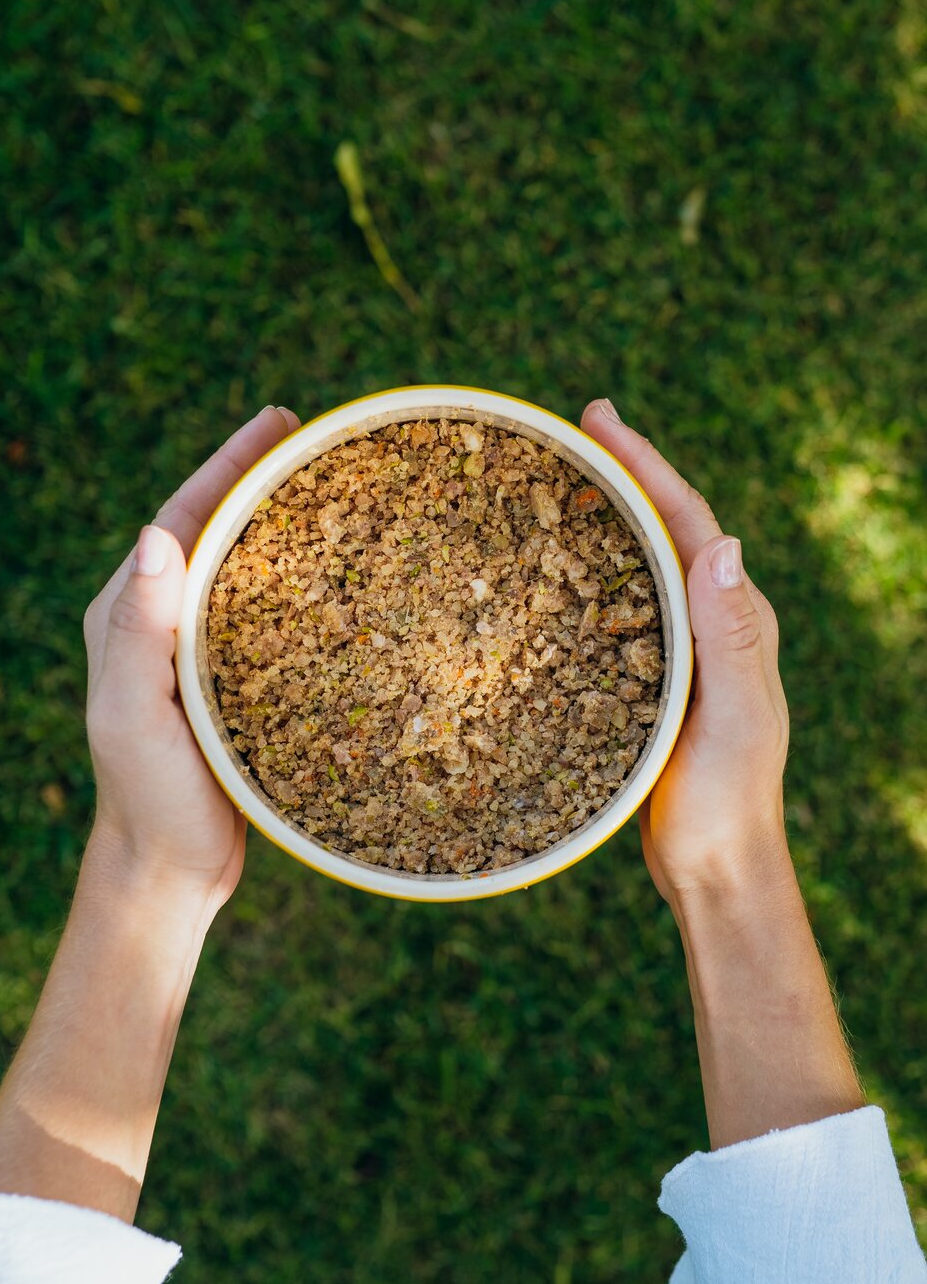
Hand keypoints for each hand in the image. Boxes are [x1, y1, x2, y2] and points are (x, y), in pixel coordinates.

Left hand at [83, 404, 300, 911]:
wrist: (170, 872)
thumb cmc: (151, 799)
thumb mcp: (136, 716)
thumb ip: (140, 632)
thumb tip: (158, 535)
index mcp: (130, 615)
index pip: (181, 516)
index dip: (227, 464)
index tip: (277, 421)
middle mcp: (162, 623)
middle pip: (215, 529)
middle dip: (259, 477)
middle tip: (314, 437)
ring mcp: (198, 652)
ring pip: (245, 568)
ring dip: (283, 524)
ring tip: (335, 488)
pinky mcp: (234, 683)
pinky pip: (268, 613)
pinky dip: (303, 582)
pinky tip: (344, 577)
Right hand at [581, 398, 790, 908]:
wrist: (715, 865)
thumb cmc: (728, 800)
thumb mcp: (737, 718)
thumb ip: (731, 639)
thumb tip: (724, 542)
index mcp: (735, 619)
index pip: (690, 521)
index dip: (645, 464)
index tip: (599, 418)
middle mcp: (709, 623)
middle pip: (663, 528)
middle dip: (623, 472)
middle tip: (576, 425)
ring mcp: (677, 650)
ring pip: (637, 564)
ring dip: (603, 515)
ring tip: (558, 475)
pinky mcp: (646, 679)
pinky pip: (615, 608)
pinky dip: (585, 573)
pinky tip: (548, 570)